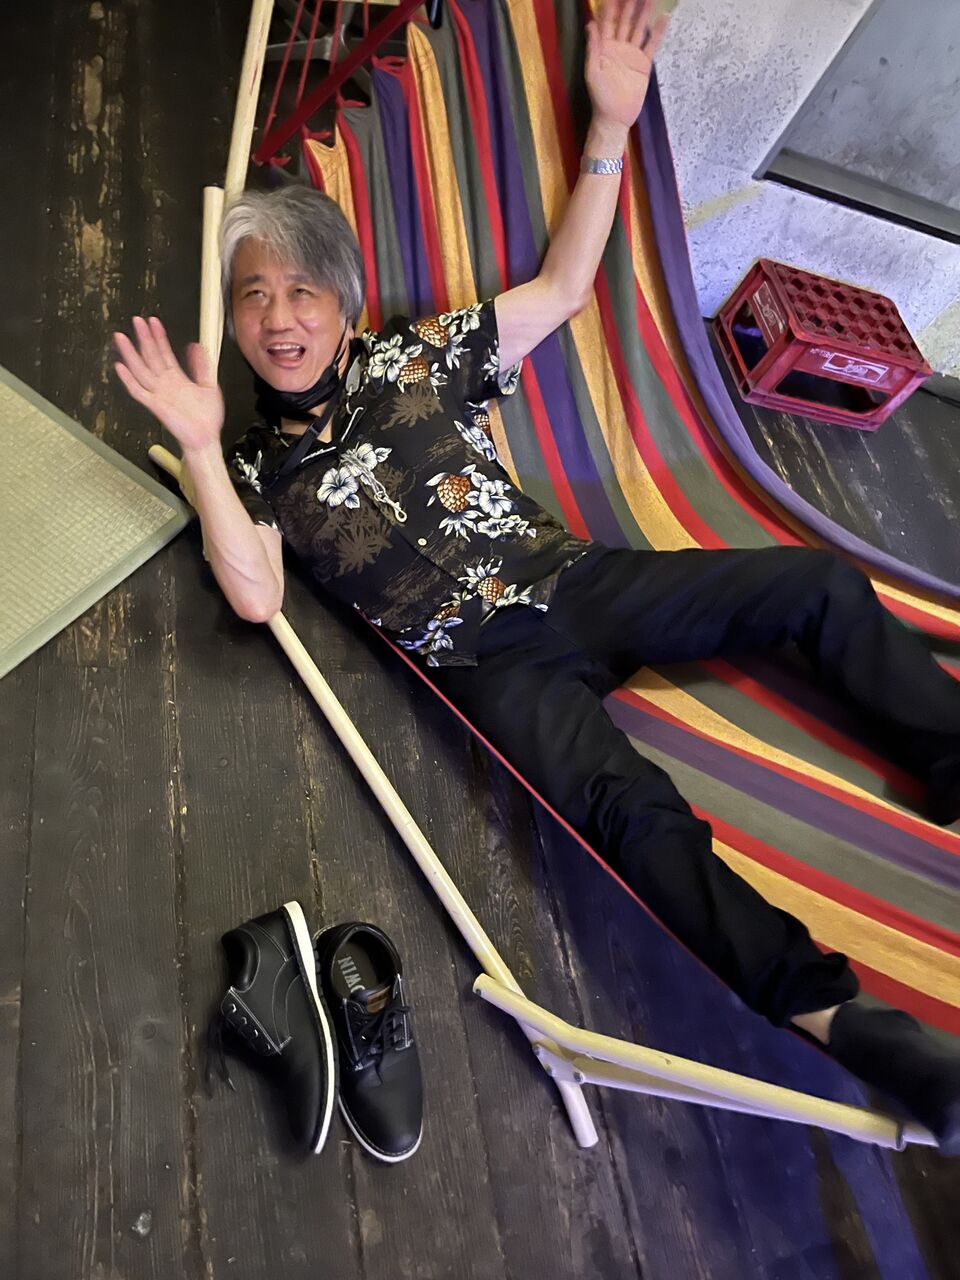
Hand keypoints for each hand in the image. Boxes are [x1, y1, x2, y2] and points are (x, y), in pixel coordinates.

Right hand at [113, 316, 223, 452]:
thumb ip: (202, 366)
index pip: (164, 352)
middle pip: (150, 356)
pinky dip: (128, 380)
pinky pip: (138, 391)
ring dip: (130, 353)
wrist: (205, 439)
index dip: (159, 336)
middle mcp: (165, 384)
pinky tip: (120, 367)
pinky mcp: (155, 406)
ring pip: (140, 369)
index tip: (153, 322)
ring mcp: (158, 394)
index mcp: (177, 379)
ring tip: (121, 338)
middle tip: (136, 321)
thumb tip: (197, 347)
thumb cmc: (206, 419)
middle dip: (143, 338)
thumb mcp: (209, 386)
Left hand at [585, 0, 669, 130]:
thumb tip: (590, 25)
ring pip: (638, 28)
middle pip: (624, 20)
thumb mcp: (592, 72)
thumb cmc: (600, 97)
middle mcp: (618, 46)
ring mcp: (632, 53)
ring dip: (644, 12)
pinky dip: (658, 31)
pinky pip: (652, 44)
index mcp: (603, 47)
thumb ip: (593, 48)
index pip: (607, 21)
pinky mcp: (644, 63)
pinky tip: (664, 17)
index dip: (610, 6)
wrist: (615, 118)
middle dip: (629, 4)